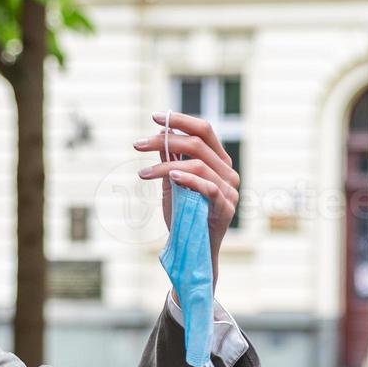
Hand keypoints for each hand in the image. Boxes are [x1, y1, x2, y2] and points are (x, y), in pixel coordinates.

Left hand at [134, 111, 239, 291]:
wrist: (191, 250)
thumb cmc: (183, 216)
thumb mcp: (173, 183)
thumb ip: (171, 159)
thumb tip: (160, 133)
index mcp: (219, 162)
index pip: (205, 130)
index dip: (180, 120)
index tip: (154, 116)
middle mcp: (228, 172)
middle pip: (198, 143)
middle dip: (164, 139)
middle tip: (137, 144)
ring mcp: (230, 190)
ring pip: (199, 163)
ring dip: (165, 165)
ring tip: (144, 174)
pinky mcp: (226, 208)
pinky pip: (208, 186)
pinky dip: (187, 179)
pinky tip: (170, 177)